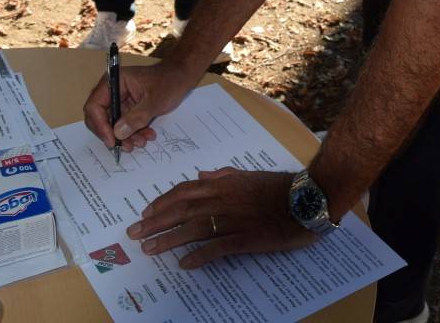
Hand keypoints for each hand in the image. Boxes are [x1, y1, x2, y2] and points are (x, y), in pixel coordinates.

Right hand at [83, 62, 198, 149]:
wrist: (182, 77)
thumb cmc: (169, 82)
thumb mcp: (154, 101)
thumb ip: (136, 117)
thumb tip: (118, 133)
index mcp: (114, 82)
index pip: (95, 106)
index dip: (100, 125)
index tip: (112, 140)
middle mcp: (113, 91)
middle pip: (101, 117)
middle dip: (113, 134)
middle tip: (126, 146)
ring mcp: (121, 100)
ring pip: (114, 124)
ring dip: (126, 136)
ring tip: (141, 142)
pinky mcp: (130, 108)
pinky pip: (126, 124)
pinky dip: (134, 132)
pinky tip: (147, 136)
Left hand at [126, 168, 316, 268]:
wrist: (305, 198)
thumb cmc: (278, 186)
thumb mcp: (248, 174)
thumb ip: (223, 175)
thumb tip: (201, 176)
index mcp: (222, 184)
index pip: (184, 192)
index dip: (162, 202)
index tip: (146, 212)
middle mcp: (222, 200)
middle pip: (181, 211)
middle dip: (154, 222)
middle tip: (134, 233)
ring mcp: (232, 220)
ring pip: (192, 229)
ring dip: (167, 239)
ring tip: (148, 248)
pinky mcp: (244, 239)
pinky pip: (216, 248)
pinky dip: (198, 256)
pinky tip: (184, 264)